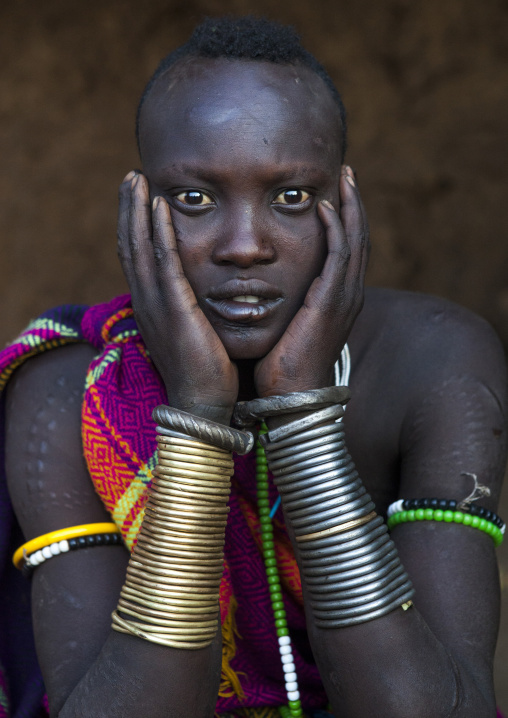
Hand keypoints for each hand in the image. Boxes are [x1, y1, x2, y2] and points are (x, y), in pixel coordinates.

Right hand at [117, 172, 237, 423]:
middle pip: (129, 246)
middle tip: (132, 176)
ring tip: (138, 179)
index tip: (140, 198)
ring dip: (137, 210)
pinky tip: (162, 207)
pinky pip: (164, 262)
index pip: (136, 259)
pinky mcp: (175, 309)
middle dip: (128, 209)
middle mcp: (146, 303)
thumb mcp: (191, 334)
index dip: (134, 226)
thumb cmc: (205, 372)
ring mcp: (156, 306)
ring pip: (139, 248)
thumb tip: (196, 295)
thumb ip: (188, 310)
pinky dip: (160, 232)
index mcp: (151, 309)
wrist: (204, 405)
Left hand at [254, 166, 368, 396]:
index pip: (347, 249)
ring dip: (350, 206)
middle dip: (354, 203)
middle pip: (359, 238)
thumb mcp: (289, 326)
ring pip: (356, 240)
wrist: (291, 396)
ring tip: (344, 178)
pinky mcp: (332, 302)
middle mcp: (348, 295)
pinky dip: (336, 228)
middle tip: (347, 173)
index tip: (334, 191)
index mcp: (337, 299)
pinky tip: (323, 207)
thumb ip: (287, 302)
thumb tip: (264, 287)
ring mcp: (345, 298)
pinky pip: (340, 255)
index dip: (345, 218)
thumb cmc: (283, 365)